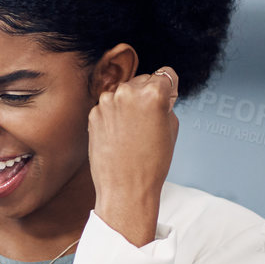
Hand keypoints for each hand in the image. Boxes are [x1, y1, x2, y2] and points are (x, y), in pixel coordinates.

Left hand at [88, 67, 177, 245]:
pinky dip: (114, 116)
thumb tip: (157, 93)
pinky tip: (119, 136)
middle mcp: (128, 92)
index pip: (165, 74)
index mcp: (153, 93)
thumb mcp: (171, 127)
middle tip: (149, 121)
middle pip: (143, 80)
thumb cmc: (152, 163)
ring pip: (124, 93)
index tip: (167, 99)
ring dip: (129, 104)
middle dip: (147, 95)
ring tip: (133, 132)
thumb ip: (165, 103)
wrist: (125, 189)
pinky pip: (109, 106)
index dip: (169, 88)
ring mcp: (107, 102)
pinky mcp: (93, 113)